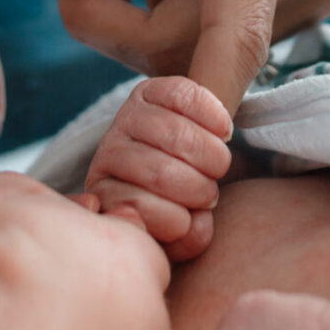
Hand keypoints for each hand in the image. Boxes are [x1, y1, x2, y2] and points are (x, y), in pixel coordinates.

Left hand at [84, 76, 232, 260]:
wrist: (178, 164)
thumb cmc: (178, 205)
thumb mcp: (178, 234)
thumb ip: (185, 239)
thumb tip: (191, 224)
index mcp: (107, 194)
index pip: (138, 209)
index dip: (175, 221)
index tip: (188, 222)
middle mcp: (109, 153)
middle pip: (159, 172)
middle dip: (198, 189)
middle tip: (209, 194)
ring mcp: (126, 119)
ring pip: (176, 135)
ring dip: (211, 156)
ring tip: (217, 167)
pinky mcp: (148, 91)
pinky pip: (184, 95)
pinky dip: (213, 115)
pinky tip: (222, 131)